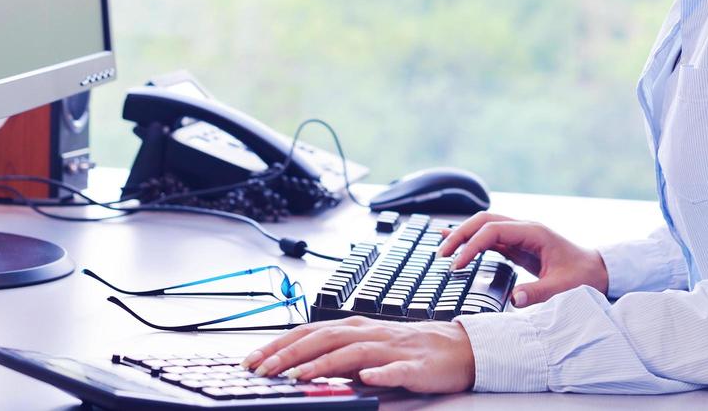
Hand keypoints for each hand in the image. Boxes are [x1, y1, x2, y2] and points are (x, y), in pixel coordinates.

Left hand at [242, 316, 473, 392]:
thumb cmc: (407, 350)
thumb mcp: (365, 351)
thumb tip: (297, 369)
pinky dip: (380, 373)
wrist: (455, 348)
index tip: (252, 360)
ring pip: (352, 352)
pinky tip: (367, 379)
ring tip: (299, 377)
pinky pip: (395, 368)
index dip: (279, 345)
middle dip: (290, 354)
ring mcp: (391, 348)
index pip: (308, 332)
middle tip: (263, 370)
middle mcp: (368, 333)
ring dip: (323, 364)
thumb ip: (335, 357)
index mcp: (354, 328)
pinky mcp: (414, 365)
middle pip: (323, 339)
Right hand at [438, 211, 607, 306]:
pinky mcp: (518, 246)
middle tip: (443, 255)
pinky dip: (472, 240)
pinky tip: (455, 243)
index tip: (458, 265)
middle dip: (461, 234)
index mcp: (533, 233)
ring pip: (484, 226)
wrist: (597, 269)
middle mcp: (524, 229)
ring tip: (442, 249)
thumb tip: (515, 299)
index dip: (472, 246)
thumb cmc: (583, 275)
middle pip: (484, 221)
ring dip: (463, 235)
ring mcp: (520, 235)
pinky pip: (490, 238)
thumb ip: (539, 292)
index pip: (493, 231)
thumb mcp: (564, 287)